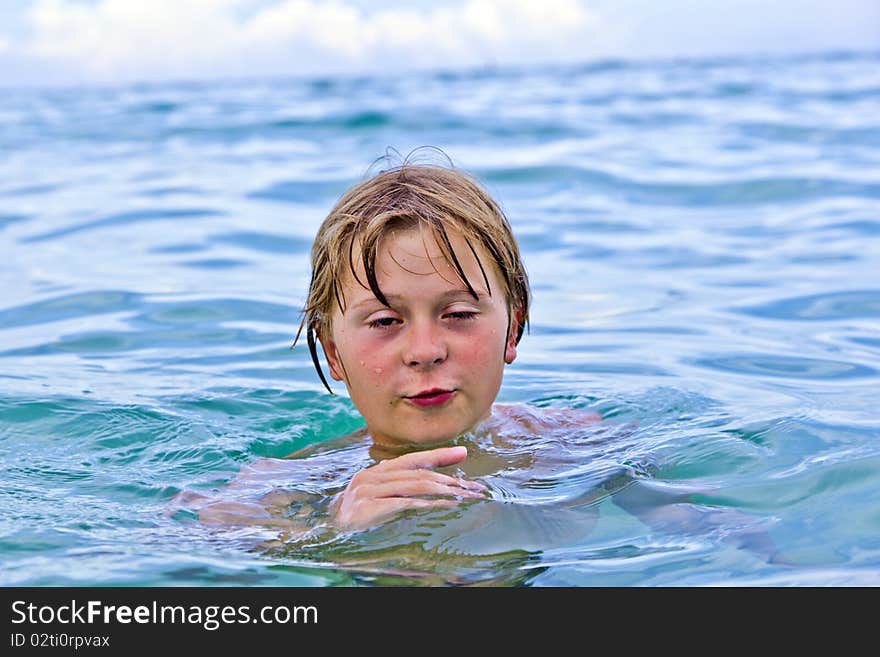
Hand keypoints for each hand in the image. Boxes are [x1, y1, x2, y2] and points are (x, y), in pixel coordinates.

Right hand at [330, 445, 486, 530]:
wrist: (328, 530)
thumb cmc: (356, 516)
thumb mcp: (378, 497)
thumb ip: (397, 487)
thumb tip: (423, 480)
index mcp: (377, 471)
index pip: (413, 459)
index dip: (438, 456)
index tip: (463, 454)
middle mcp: (373, 476)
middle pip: (419, 473)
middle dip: (450, 479)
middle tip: (474, 487)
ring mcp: (370, 489)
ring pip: (415, 484)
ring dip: (444, 490)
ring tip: (465, 496)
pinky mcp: (369, 506)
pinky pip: (405, 502)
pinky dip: (428, 503)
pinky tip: (445, 505)